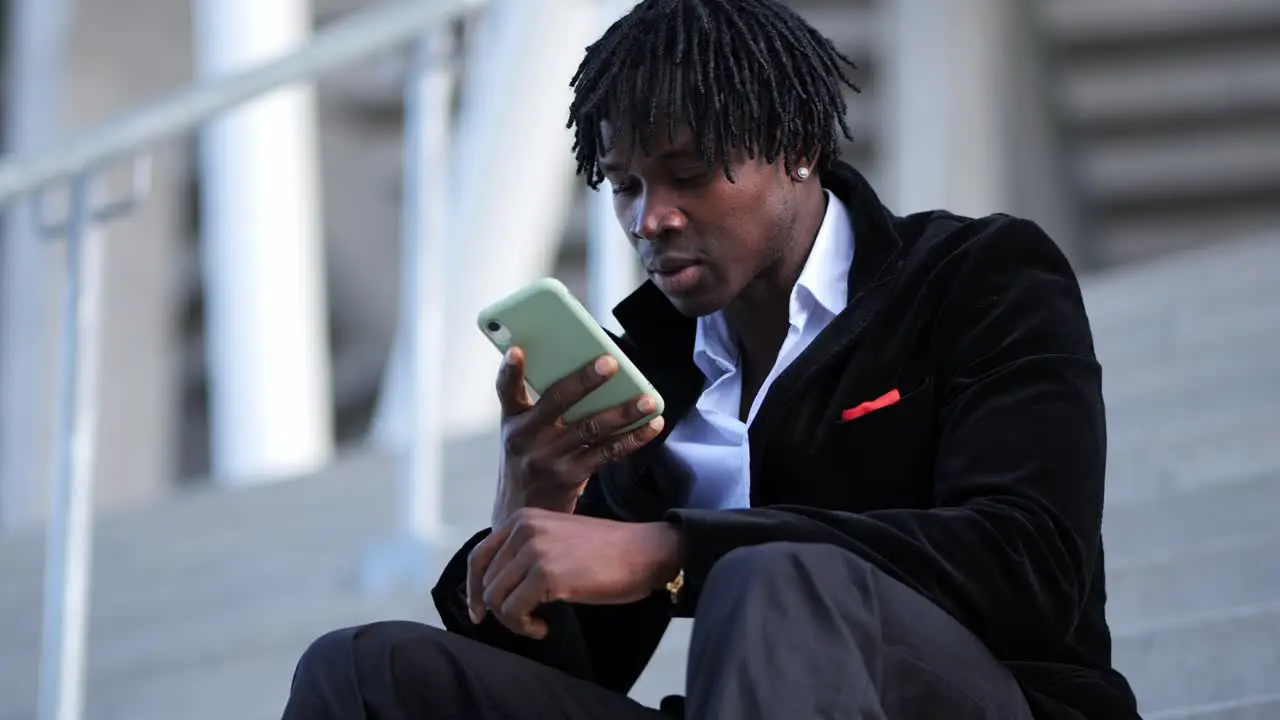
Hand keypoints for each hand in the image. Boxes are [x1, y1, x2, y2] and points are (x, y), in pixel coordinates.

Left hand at [467, 508, 682, 638]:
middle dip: (500, 609)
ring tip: (537, 623)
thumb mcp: (557, 538)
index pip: (479, 556)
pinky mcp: (546, 574)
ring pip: (496, 599)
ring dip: (513, 621)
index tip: (479, 612)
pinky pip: (514, 611)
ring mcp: (534, 550)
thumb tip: (497, 586)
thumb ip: (527, 551)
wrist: (644, 552)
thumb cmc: (607, 552)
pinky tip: (543, 627)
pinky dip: (524, 627)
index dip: (473, 589)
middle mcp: (523, 529)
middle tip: (526, 621)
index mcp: (523, 518)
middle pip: (486, 582)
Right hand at [492, 347, 664, 523]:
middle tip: (611, 363)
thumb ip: (541, 405)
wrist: (521, 512)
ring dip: (623, 412)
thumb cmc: (527, 459)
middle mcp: (527, 437)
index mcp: (514, 419)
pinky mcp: (571, 476)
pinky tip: (651, 426)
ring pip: (590, 428)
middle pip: (557, 402)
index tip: (517, 351)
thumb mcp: (520, 431)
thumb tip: (587, 372)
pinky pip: (607, 453)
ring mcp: (549, 458)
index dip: (510, 371)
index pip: (506, 390)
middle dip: (585, 381)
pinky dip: (633, 438)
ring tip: (648, 400)